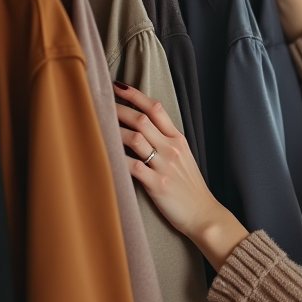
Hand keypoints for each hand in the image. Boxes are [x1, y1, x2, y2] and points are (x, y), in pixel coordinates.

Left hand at [114, 82, 247, 269]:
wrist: (204, 214)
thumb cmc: (190, 188)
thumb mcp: (184, 158)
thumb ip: (166, 142)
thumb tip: (140, 129)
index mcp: (178, 140)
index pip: (156, 109)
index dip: (135, 95)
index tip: (117, 87)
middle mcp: (172, 148)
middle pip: (142, 119)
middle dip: (118, 109)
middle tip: (100, 104)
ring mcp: (164, 166)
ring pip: (135, 138)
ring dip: (114, 131)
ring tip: (97, 126)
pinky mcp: (156, 185)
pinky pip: (132, 166)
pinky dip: (117, 158)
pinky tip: (104, 153)